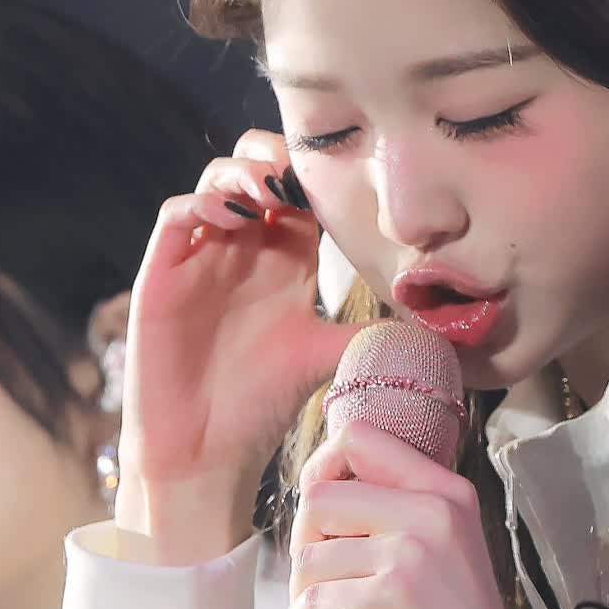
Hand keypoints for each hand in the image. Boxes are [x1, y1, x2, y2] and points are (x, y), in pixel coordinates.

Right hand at [121, 129, 360, 563]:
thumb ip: (376, 332)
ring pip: (215, 183)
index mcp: (287, 262)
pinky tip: (229, 218)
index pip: (301, 194)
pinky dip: (200, 204)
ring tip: (265, 190)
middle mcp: (243, 251)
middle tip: (295, 174)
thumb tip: (446, 330)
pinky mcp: (162, 274)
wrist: (207, 451)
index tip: (340, 180)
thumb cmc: (264, 405)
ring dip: (240, 172)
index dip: (317, 176)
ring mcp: (201, 258)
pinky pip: (175, 217)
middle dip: (274, 157)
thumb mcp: (330, 356)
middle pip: (255, 171)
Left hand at [285, 423, 524, 608]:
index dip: (322, 467)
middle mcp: (430, 513)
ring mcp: (410, 555)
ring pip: (308, 553)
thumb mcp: (450, 544)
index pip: (359, 438)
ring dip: (303, 590)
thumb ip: (404, 507)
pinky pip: (311, 599)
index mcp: (447, 492)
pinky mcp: (387, 600)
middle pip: (319, 496)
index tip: (318, 508)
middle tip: (319, 576)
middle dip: (304, 541)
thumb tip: (327, 488)